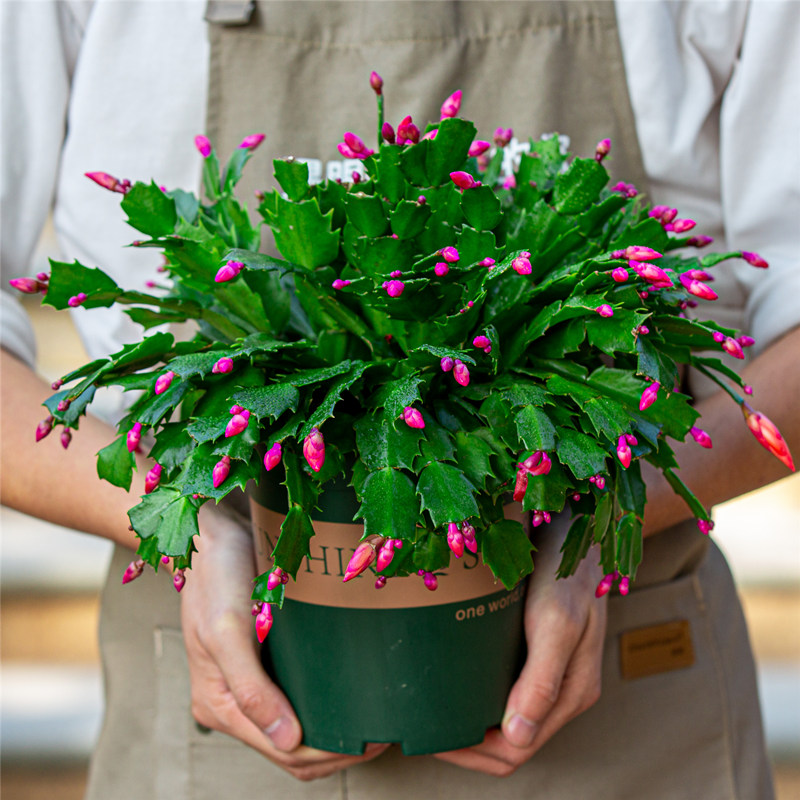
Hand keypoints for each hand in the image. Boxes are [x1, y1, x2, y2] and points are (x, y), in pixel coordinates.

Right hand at [181, 504, 389, 780]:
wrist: (215, 532)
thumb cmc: (217, 573)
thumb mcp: (227, 629)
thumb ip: (251, 689)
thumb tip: (287, 741)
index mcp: (218, 701)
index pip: (282, 751)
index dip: (327, 753)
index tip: (369, 742)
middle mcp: (232, 699)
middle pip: (290, 749)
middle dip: (334, 749)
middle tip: (380, 736)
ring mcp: (248, 681)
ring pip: (295, 729)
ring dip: (330, 733)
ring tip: (371, 721)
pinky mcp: (262, 660)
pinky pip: (295, 698)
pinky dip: (322, 706)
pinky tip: (348, 694)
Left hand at [433, 535, 606, 776]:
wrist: (577, 525)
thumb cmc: (566, 570)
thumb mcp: (556, 622)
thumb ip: (542, 681)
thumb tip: (516, 737)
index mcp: (573, 691)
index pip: (518, 749)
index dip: (475, 753)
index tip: (434, 738)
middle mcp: (563, 688)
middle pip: (511, 741)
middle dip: (469, 745)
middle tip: (425, 729)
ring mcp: (551, 669)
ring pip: (507, 718)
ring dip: (473, 724)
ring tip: (435, 711)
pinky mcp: (537, 649)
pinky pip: (506, 688)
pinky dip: (480, 695)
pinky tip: (455, 683)